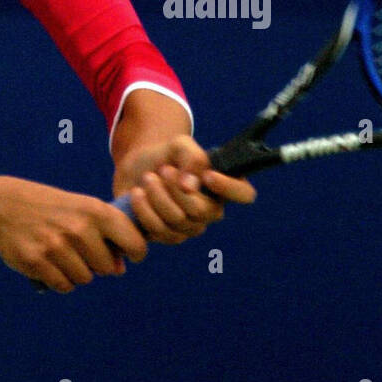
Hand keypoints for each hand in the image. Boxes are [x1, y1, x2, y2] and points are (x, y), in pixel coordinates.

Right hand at [0, 176, 147, 292]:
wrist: (6, 206)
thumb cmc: (54, 210)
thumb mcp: (84, 209)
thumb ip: (107, 235)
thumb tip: (120, 270)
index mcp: (96, 211)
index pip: (134, 243)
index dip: (136, 253)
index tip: (130, 256)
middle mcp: (79, 228)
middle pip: (106, 268)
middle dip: (97, 264)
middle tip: (80, 250)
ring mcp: (56, 246)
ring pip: (84, 279)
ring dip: (76, 272)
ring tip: (62, 253)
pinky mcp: (36, 262)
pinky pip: (63, 285)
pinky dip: (60, 280)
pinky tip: (50, 263)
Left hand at [113, 135, 256, 243]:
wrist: (137, 169)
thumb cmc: (166, 155)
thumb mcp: (179, 145)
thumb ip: (192, 158)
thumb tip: (191, 187)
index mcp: (223, 185)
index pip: (244, 193)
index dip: (229, 188)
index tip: (208, 175)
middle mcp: (211, 210)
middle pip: (200, 210)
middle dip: (175, 189)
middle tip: (162, 170)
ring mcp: (191, 226)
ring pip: (177, 221)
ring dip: (157, 197)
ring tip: (147, 178)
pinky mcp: (169, 236)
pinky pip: (159, 231)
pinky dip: (144, 210)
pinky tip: (137, 194)